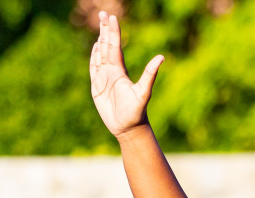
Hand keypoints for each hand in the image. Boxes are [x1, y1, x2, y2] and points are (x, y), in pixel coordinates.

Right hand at [90, 12, 163, 137]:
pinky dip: (93, 57)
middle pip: (107, 46)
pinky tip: (95, 48)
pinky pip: (94, 69)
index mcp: (120, 71)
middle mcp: (112, 71)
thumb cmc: (136, 112)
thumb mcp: (144, 93)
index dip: (113, 32)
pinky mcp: (97, 88)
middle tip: (103, 13)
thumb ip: (150, 74)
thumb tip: (161, 57)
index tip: (111, 17)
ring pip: (100, 55)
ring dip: (99, 40)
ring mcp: (104, 78)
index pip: (115, 46)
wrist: (128, 128)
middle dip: (105, 30)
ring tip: (100, 25)